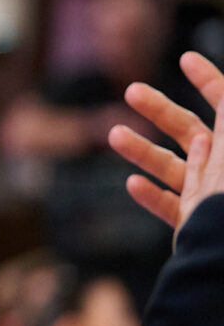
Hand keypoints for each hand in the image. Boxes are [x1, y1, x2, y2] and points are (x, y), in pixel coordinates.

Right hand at [109, 51, 223, 231]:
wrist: (220, 266)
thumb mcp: (222, 163)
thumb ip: (220, 135)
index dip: (211, 79)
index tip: (187, 59)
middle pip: (192, 130)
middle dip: (161, 109)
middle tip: (131, 91)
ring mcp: (212, 200)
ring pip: (175, 167)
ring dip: (142, 150)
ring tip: (113, 135)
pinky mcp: (198, 226)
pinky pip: (174, 206)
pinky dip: (153, 195)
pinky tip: (132, 184)